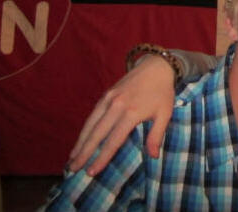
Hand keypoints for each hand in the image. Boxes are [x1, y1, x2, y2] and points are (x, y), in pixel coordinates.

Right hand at [68, 55, 175, 174]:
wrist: (156, 66)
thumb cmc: (162, 92)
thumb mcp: (165, 113)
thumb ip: (156, 135)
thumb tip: (153, 156)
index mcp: (132, 113)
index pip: (113, 140)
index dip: (101, 157)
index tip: (91, 171)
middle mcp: (117, 106)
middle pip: (97, 134)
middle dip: (84, 153)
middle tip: (73, 168)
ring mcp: (109, 99)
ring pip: (90, 124)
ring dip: (80, 141)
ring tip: (72, 158)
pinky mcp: (106, 94)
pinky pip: (92, 114)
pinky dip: (85, 128)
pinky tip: (81, 139)